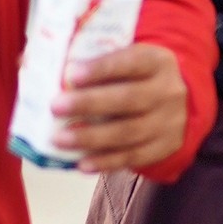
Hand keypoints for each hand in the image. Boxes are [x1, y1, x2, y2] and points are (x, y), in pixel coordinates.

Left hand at [54, 42, 188, 173]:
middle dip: (89, 103)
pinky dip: (105, 162)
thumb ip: (97, 62)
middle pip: (127, 99)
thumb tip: (43, 68)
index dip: (101, 68)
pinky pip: (132, 157)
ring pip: (128, 132)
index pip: (130, 62)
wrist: (180, 104)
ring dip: (91, 137)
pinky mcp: (163, 148)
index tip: (72, 73)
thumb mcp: (129, 60)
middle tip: (56, 107)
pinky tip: (81, 163)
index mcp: (157, 62)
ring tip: (59, 139)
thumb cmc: (139, 78)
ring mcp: (168, 123)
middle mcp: (167, 92)